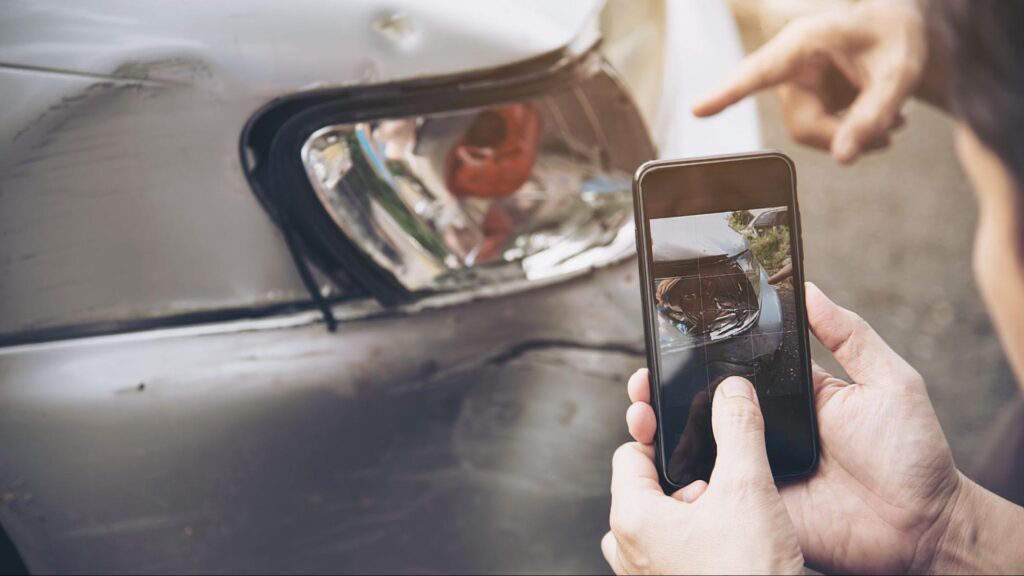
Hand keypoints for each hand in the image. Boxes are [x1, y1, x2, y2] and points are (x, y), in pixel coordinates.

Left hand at [603, 377, 803, 574]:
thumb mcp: (748, 490)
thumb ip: (738, 431)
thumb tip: (733, 392)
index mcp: (631, 518)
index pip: (630, 452)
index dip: (659, 433)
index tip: (679, 422)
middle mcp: (629, 550)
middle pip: (646, 487)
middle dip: (684, 479)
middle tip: (718, 485)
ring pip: (662, 523)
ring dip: (694, 511)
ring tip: (730, 519)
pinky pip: (673, 553)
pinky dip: (699, 540)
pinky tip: (734, 544)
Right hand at [624, 283, 962, 573]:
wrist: (922, 527)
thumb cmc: (913, 454)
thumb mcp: (887, 381)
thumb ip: (849, 335)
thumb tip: (809, 288)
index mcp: (791, 395)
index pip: (735, 368)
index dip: (700, 355)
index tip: (668, 338)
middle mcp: (766, 429)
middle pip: (702, 406)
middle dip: (663, 391)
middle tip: (641, 380)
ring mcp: (758, 468)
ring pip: (698, 447)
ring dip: (663, 430)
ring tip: (640, 412)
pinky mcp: (756, 505)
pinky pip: (714, 491)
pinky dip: (686, 479)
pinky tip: (662, 460)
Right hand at [693, 0, 926, 163]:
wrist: (901, 28)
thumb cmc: (897, 39)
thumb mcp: (899, 75)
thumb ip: (873, 116)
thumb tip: (843, 160)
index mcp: (803, 43)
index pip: (759, 73)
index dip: (728, 93)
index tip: (698, 110)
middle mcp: (790, 64)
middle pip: (801, 124)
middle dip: (844, 136)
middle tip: (891, 134)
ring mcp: (794, 83)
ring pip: (809, 132)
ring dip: (850, 137)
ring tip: (894, 125)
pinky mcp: (804, 97)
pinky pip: (818, 131)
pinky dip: (850, 133)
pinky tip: (884, 121)